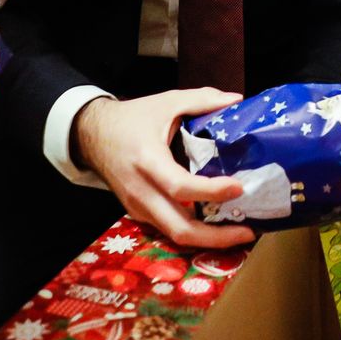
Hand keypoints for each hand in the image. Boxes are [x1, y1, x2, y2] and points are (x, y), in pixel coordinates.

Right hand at [74, 89, 257, 249]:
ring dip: (208, 240)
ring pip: (175, 236)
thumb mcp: (166, 102)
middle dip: (216, 237)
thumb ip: (202, 99)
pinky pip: (168, 230)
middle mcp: (142, 191)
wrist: (92, 135)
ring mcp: (138, 207)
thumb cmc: (132, 118)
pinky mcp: (139, 214)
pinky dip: (194, 233)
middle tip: (248, 231)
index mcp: (148, 161)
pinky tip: (216, 226)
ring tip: (239, 233)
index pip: (180, 187)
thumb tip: (237, 99)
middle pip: (179, 229)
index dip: (211, 191)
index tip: (238, 187)